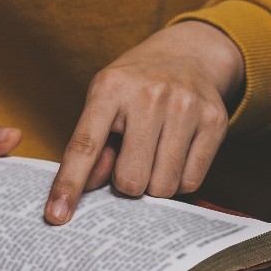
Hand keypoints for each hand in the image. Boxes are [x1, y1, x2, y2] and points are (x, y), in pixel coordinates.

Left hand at [44, 21, 244, 224]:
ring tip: (153, 155)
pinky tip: (175, 154)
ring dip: (154, 183)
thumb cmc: (134, 87)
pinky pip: (191, 182)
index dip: (69, 184)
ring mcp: (186, 106)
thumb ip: (92, 146)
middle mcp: (150, 94)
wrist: (187, 54)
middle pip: (130, 179)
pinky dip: (179, 180)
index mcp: (110, 88)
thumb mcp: (103, 103)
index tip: (56, 216)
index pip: (84, 146)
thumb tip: (88, 188)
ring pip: (162, 186)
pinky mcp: (215, 121)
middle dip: (126, 183)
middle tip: (131, 160)